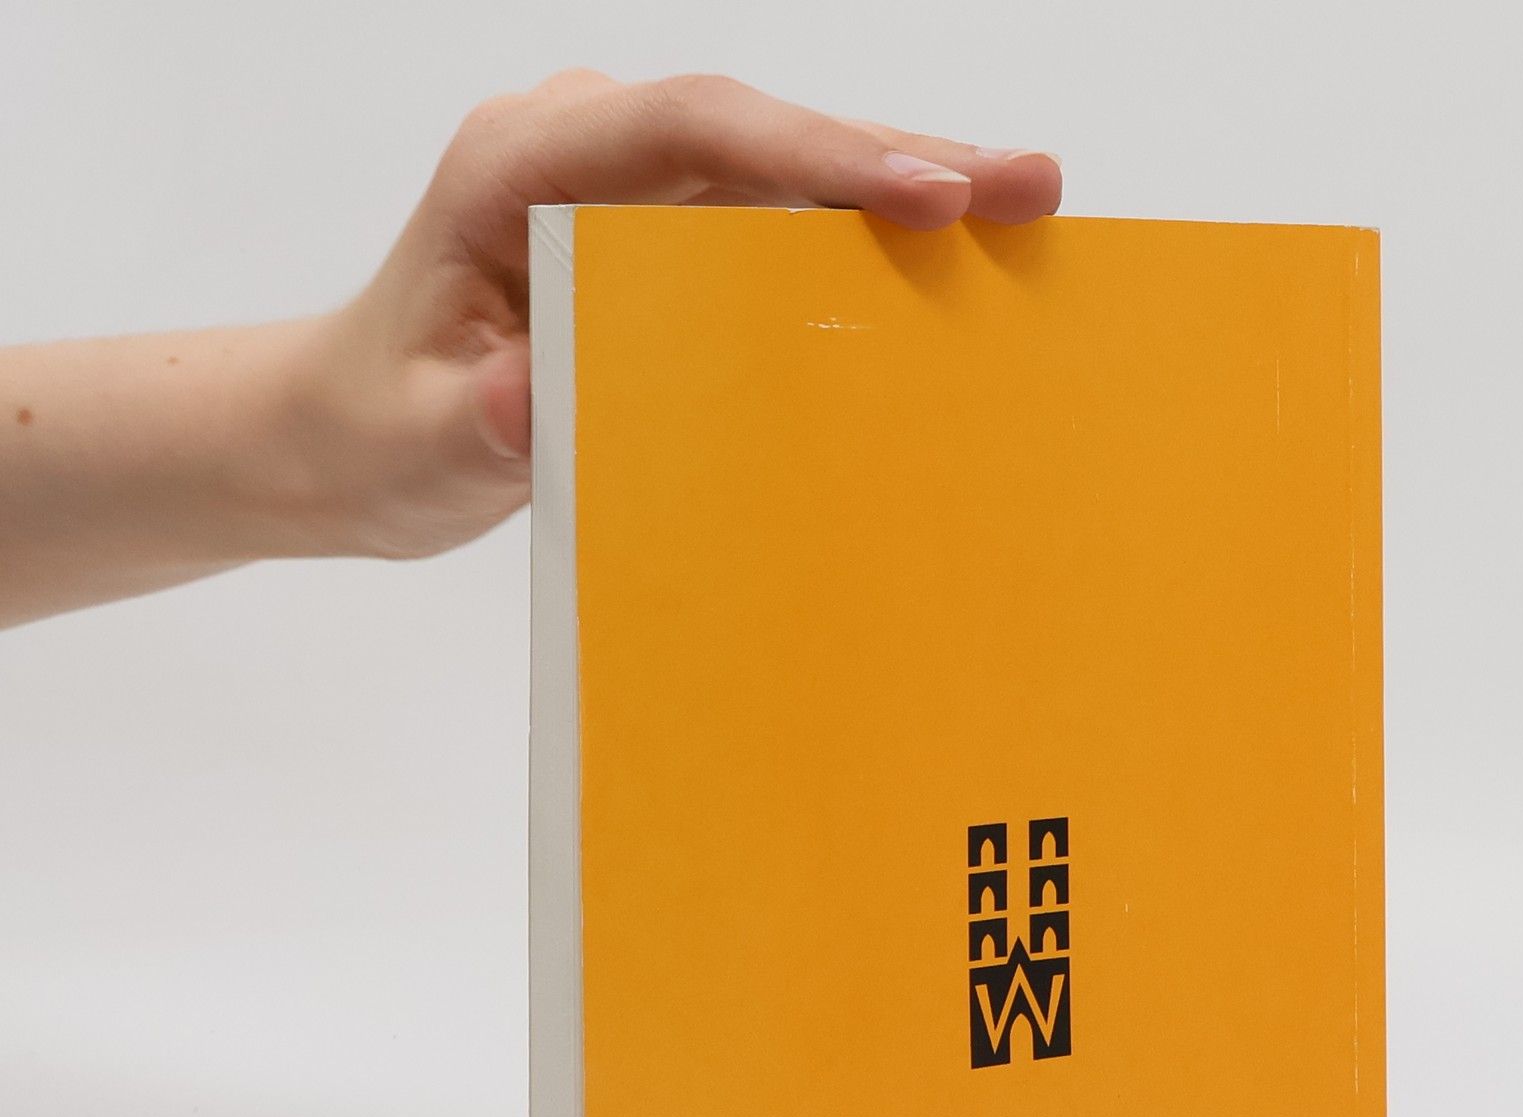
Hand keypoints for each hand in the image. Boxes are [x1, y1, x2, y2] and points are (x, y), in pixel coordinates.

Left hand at [298, 73, 1062, 559]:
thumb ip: (470, 421)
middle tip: (1032, 185)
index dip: (813, 154)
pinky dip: (863, 247)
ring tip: (1026, 216)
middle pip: (764, 136)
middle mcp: (585, 154)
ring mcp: (630, 195)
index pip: (688, 130)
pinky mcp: (661, 247)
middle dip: (900, 158)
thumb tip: (525, 398)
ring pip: (786, 175)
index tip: (922, 196)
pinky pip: (776, 231)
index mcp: (520, 166)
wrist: (348, 433)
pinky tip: (949, 267)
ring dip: (904, 194)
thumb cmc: (375, 426)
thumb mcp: (412, 439)